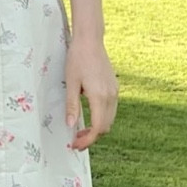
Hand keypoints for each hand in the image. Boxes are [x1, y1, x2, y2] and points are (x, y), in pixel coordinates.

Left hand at [65, 30, 116, 151]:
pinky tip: (90, 116)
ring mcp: (115, 91)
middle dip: (92, 137)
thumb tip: (71, 126)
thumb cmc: (77, 59)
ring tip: (81, 130)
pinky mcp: (114, 87)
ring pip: (110, 119)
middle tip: (75, 140)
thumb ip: (72, 106)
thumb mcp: (71, 83)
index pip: (97, 128)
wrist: (90, 40)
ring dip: (98, 128)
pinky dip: (102, 118)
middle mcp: (111, 96)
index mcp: (99, 96)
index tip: (76, 145)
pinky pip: (111, 109)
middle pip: (106, 127)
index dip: (87, 140)